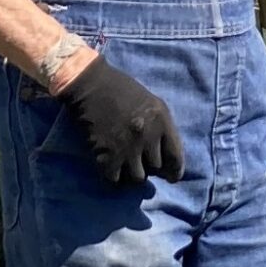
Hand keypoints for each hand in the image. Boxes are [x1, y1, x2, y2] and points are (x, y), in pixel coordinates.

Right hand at [59, 57, 184, 185]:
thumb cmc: (123, 92)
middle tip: (142, 163)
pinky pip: (115, 180)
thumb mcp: (154, 104)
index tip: (171, 177)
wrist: (90, 86)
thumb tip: (169, 159)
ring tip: (127, 166)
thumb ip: (163, 129)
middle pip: (156, 169)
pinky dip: (115, 177)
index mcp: (162, 122)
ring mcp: (126, 147)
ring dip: (133, 174)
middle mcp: (147, 137)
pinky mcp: (105, 155)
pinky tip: (112, 168)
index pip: (175, 158)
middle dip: (151, 169)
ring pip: (137, 178)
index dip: (175, 171)